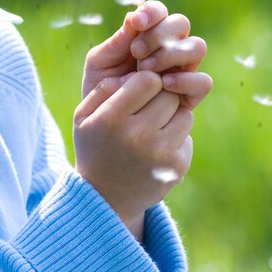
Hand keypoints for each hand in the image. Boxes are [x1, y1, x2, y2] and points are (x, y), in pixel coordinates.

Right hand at [72, 70, 193, 237]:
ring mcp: (160, 154)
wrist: (105, 200)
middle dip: (160, 98)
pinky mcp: (177, 167)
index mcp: (112, 119)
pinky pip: (187, 137)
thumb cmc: (95, 148)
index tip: (137, 93)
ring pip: (184, 114)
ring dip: (171, 117)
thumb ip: (104, 88)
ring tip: (151, 130)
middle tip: (146, 111)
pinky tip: (156, 150)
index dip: (145, 83)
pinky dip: (176, 140)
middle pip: (169, 95)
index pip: (148, 80)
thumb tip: (134, 71)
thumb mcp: (84, 117)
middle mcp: (138, 136)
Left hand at [82, 0, 210, 107]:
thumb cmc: (102, 90)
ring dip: (172, 53)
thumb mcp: (101, 64)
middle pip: (181, 23)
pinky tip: (164, 84)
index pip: (159, 11)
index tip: (137, 22)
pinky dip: (186, 80)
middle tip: (137, 52)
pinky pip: (203, 81)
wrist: (107, 129)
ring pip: (197, 47)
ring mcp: (183, 70)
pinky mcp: (190, 95)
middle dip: (159, 34)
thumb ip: (116, 42)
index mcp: (148, 35)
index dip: (152, 12)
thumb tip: (133, 17)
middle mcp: (170, 48)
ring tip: (147, 68)